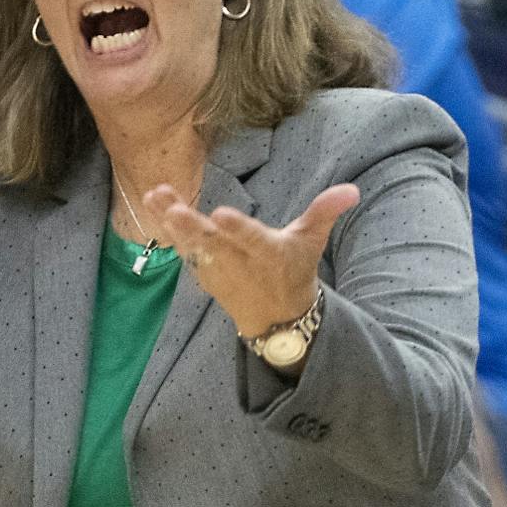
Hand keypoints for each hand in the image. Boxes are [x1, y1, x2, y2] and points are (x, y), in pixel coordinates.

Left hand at [142, 181, 359, 338]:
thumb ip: (324, 213)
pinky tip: (154, 206)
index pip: (253, 240)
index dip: (238, 229)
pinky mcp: (204, 273)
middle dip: (192, 228)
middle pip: (213, 244)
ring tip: (154, 196)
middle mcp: (240, 264)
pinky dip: (169, 232)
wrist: (276, 318)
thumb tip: (352, 189)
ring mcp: (218, 271)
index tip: (220, 214)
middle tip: (172, 210)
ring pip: (192, 246)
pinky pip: (185, 251)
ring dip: (172, 223)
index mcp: (268, 254)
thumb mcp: (311, 242)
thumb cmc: (293, 270)